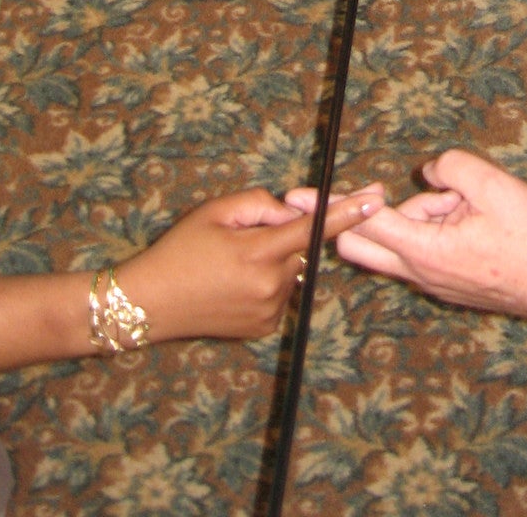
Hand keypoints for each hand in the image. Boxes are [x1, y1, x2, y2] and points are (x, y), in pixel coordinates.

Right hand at [119, 183, 384, 340]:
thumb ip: (260, 205)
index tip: (375, 200)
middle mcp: (270, 286)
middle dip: (283, 236)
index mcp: (258, 253)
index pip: (311, 229)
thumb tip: (290, 212)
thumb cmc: (180, 250)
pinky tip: (234, 284)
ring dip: (273, 260)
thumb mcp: (215, 212)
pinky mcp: (264, 327)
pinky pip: (280, 293)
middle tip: (243, 237)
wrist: (151, 302)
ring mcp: (269, 311)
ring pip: (290, 271)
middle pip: (299, 248)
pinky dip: (267, 282)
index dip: (345, 213)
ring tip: (231, 264)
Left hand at [333, 151, 526, 319]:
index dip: (334, 204)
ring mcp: (432, 282)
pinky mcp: (445, 284)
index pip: (365, 223)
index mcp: (425, 249)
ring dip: (416, 216)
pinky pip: (419, 250)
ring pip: (397, 242)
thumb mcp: (493, 186)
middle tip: (357, 191)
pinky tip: (470, 218)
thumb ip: (453, 168)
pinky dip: (431, 228)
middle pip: (363, 244)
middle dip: (356, 214)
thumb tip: (431, 172)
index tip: (300, 197)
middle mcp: (420, 272)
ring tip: (470, 205)